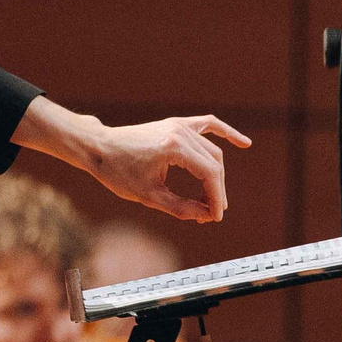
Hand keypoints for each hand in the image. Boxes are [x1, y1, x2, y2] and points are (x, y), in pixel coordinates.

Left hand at [12, 99, 251, 224]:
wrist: (97, 147)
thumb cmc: (117, 171)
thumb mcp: (147, 195)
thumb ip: (179, 207)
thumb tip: (205, 215)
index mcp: (173, 147)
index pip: (208, 174)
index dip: (216, 198)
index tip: (215, 217)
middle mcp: (179, 132)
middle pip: (213, 163)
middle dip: (216, 190)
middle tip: (211, 213)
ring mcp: (178, 125)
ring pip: (211, 151)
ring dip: (216, 175)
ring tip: (213, 199)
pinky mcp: (175, 124)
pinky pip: (208, 125)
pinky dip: (225, 133)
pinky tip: (244, 143)